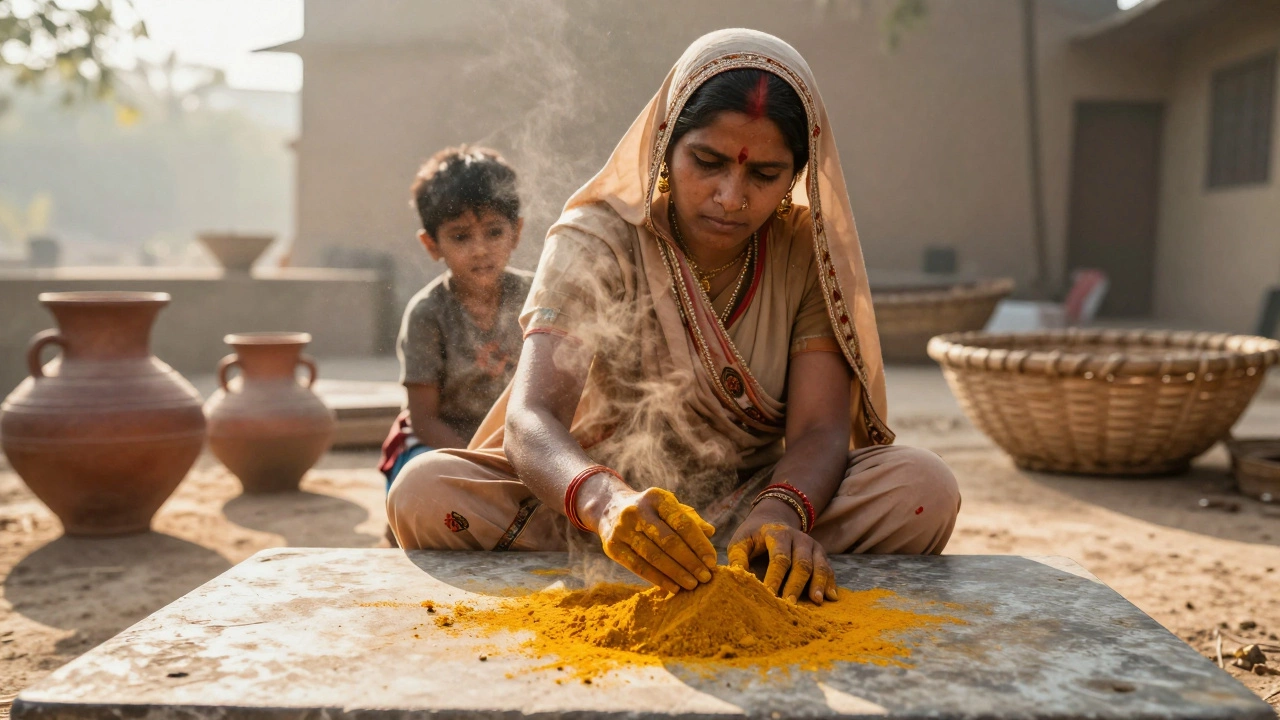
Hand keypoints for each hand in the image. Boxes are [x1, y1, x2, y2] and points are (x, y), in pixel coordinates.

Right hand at [581, 482, 716, 593]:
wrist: (609, 508)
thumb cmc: (651, 511)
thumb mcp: (669, 507)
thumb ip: (690, 519)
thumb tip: (710, 532)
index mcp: (656, 497)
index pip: (682, 523)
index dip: (699, 544)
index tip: (712, 562)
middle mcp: (637, 511)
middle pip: (668, 541)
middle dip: (690, 562)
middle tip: (705, 577)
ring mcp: (622, 529)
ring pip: (653, 556)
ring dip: (676, 573)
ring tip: (692, 585)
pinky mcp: (612, 546)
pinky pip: (638, 567)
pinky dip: (657, 579)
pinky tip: (673, 587)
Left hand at [727, 499, 836, 604]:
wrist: (774, 518)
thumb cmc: (753, 536)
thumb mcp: (741, 541)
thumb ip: (738, 557)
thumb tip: (736, 576)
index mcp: (777, 533)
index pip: (779, 557)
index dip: (775, 577)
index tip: (769, 594)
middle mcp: (799, 538)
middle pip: (801, 563)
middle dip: (796, 585)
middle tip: (790, 604)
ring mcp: (812, 545)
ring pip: (819, 566)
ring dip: (818, 584)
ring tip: (817, 602)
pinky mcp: (820, 553)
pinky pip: (828, 569)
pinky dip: (830, 583)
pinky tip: (831, 597)